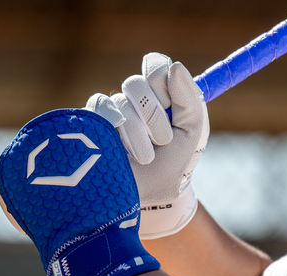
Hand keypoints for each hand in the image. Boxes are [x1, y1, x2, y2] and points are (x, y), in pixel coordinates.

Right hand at [85, 52, 208, 238]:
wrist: (145, 196)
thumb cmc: (171, 168)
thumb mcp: (191, 134)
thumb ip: (190, 100)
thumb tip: (174, 67)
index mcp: (162, 100)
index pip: (158, 67)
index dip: (163, 82)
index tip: (171, 105)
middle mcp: (137, 103)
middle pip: (139, 82)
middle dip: (154, 115)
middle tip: (163, 140)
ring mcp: (115, 112)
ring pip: (122, 99)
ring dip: (138, 132)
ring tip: (145, 157)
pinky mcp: (95, 122)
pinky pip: (100, 105)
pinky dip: (114, 124)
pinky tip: (119, 146)